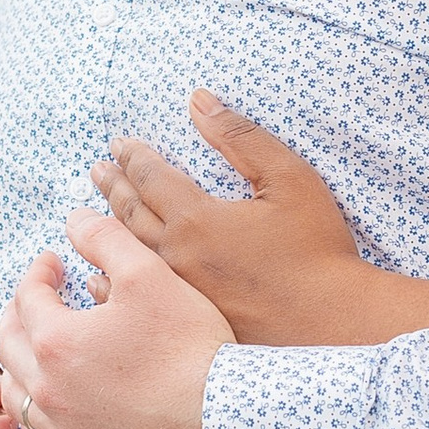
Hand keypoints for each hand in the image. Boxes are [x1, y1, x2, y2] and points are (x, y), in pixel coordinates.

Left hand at [0, 207, 231, 428]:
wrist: (223, 423)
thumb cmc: (189, 347)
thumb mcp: (150, 274)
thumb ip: (105, 239)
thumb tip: (73, 220)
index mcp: (54, 341)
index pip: (26, 296)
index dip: (38, 272)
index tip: (55, 263)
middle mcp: (46, 391)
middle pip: (8, 345)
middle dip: (20, 314)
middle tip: (40, 300)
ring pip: (14, 396)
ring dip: (19, 365)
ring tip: (40, 349)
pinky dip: (35, 416)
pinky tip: (53, 404)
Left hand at [88, 92, 428, 346]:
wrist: (335, 325)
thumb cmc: (318, 250)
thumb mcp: (288, 179)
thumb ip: (241, 138)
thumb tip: (200, 101)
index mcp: (197, 219)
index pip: (150, 176)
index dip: (133, 156)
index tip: (119, 144)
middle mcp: (176, 257)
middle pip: (129, 214)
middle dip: (113, 187)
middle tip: (98, 171)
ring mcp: (177, 297)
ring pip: (126, 257)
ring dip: (107, 229)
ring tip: (93, 216)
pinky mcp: (185, 326)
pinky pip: (132, 302)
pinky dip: (108, 283)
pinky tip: (97, 279)